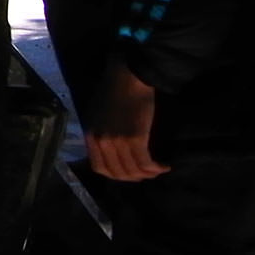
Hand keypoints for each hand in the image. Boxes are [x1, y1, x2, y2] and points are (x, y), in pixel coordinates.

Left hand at [85, 54, 169, 181]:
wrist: (127, 77)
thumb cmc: (113, 91)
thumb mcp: (97, 115)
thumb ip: (100, 134)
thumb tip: (110, 152)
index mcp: (91, 135)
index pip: (99, 168)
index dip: (116, 175)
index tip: (128, 173)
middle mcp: (101, 141)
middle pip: (117, 173)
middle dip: (134, 178)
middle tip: (147, 174)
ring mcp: (117, 141)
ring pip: (133, 170)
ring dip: (148, 174)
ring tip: (157, 170)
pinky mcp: (135, 138)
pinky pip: (145, 163)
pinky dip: (156, 168)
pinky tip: (164, 166)